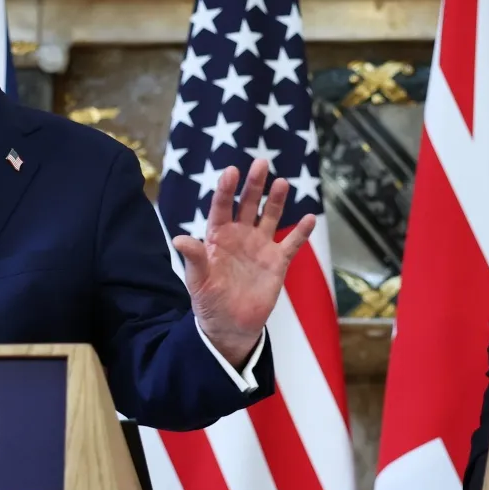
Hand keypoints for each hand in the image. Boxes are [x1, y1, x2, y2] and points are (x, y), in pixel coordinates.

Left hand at [171, 159, 315, 367]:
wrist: (230, 326)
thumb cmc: (209, 302)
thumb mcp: (197, 281)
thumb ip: (193, 258)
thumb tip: (178, 239)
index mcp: (217, 237)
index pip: (221, 207)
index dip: (226, 189)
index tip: (231, 171)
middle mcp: (240, 236)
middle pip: (248, 204)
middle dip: (254, 184)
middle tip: (261, 163)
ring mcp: (260, 247)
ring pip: (270, 217)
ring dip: (276, 201)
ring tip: (282, 183)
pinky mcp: (277, 262)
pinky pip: (292, 244)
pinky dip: (301, 232)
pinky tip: (310, 218)